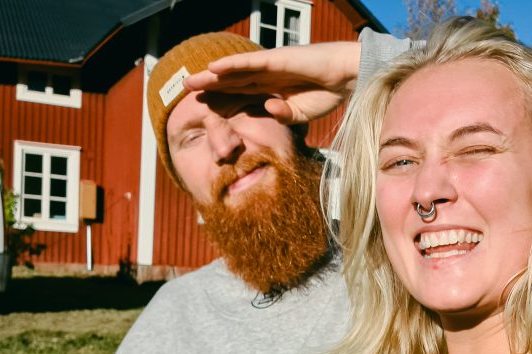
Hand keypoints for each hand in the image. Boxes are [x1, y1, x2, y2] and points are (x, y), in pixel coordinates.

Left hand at [185, 42, 360, 123]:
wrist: (347, 78)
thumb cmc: (328, 93)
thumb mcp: (302, 114)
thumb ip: (283, 116)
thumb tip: (268, 109)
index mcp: (272, 89)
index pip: (240, 94)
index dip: (221, 99)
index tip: (202, 106)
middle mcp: (267, 75)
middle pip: (231, 81)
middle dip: (208, 86)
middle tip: (185, 89)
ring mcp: (270, 66)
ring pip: (234, 71)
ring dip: (211, 76)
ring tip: (190, 81)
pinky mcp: (276, 60)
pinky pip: (249, 62)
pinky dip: (231, 65)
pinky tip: (213, 68)